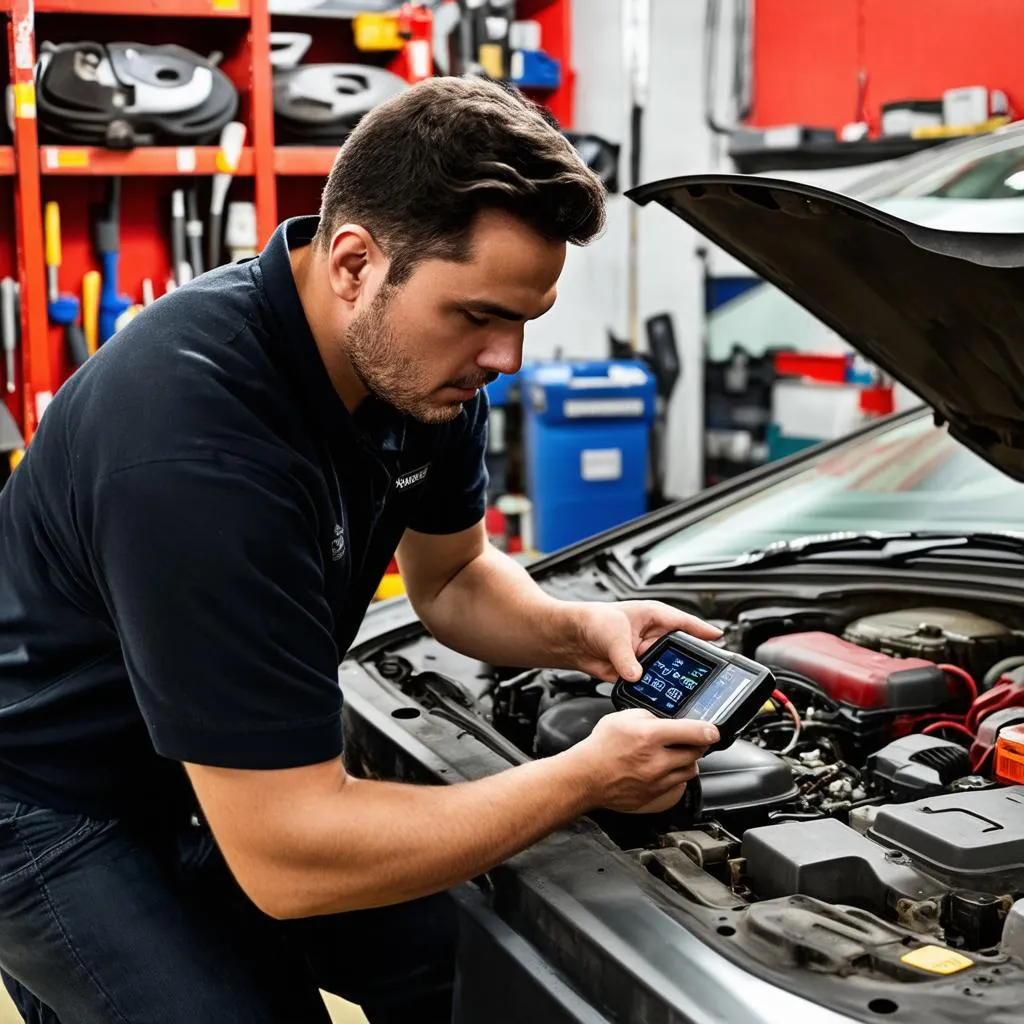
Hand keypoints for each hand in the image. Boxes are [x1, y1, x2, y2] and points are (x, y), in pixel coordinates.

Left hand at [561, 600, 721, 683]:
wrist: (571, 638)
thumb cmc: (591, 621)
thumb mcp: (613, 634)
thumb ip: (625, 656)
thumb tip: (635, 675)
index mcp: (654, 617)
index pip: (684, 623)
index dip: (703, 631)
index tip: (720, 637)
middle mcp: (653, 636)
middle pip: (680, 650)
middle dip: (691, 661)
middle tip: (706, 673)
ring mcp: (645, 655)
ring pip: (667, 669)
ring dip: (671, 679)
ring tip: (683, 690)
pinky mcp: (635, 671)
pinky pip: (651, 683)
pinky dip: (656, 690)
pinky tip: (660, 697)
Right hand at [561, 709, 716, 813]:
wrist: (585, 776)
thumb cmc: (600, 748)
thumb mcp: (623, 718)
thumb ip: (649, 716)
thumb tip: (668, 720)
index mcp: (650, 737)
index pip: (692, 732)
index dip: (708, 730)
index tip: (714, 730)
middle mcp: (656, 761)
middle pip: (695, 753)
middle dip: (696, 744)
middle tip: (691, 739)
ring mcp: (657, 781)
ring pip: (689, 770)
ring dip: (688, 761)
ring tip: (677, 754)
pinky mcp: (654, 796)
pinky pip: (677, 785)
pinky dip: (676, 776)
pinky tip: (665, 769)